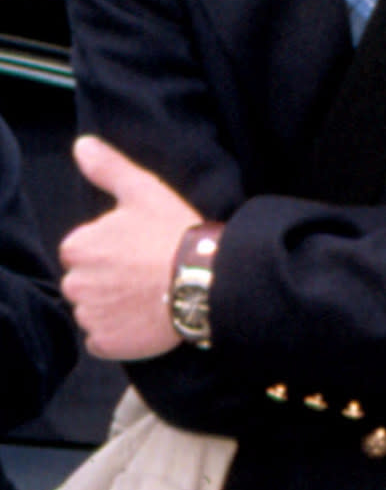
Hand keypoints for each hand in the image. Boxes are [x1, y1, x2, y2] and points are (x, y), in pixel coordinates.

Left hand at [60, 135, 201, 359]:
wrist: (205, 280)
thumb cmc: (173, 232)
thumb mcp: (142, 189)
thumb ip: (108, 167)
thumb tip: (82, 145)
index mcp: (79, 247)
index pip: (82, 248)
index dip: (109, 246)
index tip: (135, 245)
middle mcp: (77, 284)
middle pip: (85, 279)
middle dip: (107, 276)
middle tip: (143, 268)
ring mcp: (92, 317)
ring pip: (94, 308)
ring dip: (112, 303)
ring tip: (148, 291)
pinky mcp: (107, 344)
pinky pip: (102, 338)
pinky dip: (118, 331)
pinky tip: (142, 315)